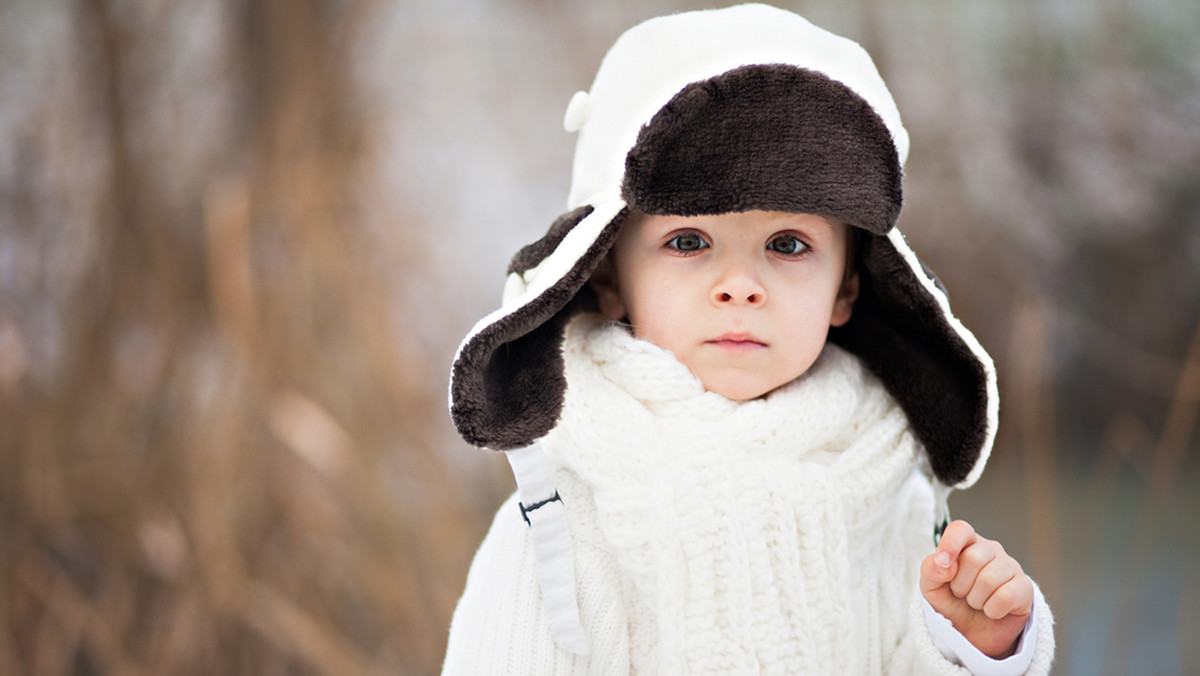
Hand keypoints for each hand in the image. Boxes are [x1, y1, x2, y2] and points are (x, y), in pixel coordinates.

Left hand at [920, 520, 1032, 658]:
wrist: (972, 633)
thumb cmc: (952, 603)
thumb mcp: (931, 587)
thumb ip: (931, 569)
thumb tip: (943, 562)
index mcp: (966, 543)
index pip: (961, 529)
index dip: (950, 544)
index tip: (943, 564)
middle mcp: (991, 550)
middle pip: (974, 558)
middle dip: (960, 584)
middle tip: (961, 594)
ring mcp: (1011, 567)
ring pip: (989, 579)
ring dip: (975, 599)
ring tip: (976, 602)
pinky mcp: (1024, 588)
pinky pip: (1005, 597)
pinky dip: (992, 610)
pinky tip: (992, 610)